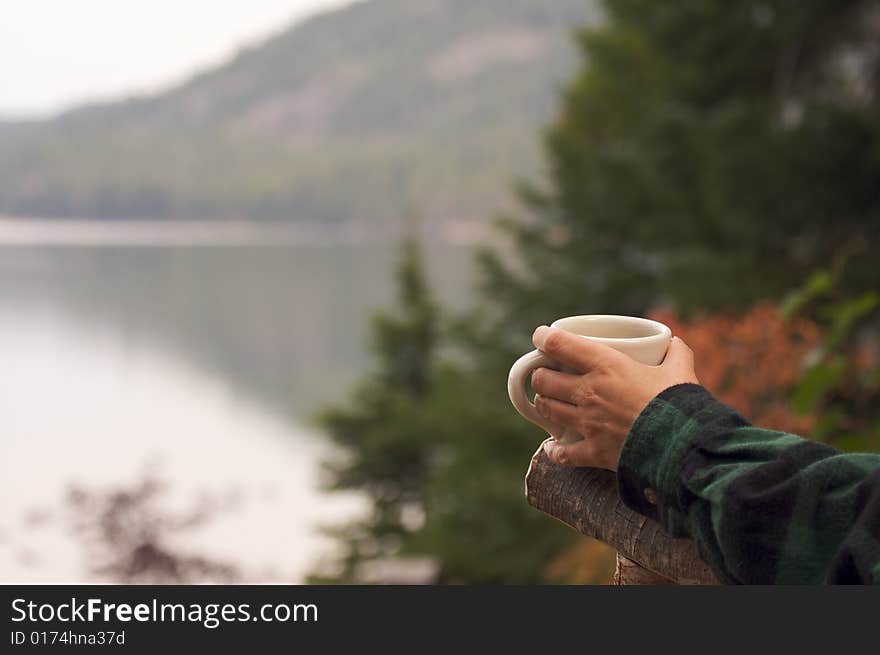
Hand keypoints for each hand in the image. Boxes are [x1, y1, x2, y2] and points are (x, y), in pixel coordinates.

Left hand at [530, 326, 698, 470]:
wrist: (684, 447)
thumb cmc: (680, 404)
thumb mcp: (681, 371)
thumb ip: (677, 353)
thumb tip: (675, 343)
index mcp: (606, 365)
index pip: (559, 344)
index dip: (543, 338)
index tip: (540, 337)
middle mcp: (589, 392)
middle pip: (543, 380)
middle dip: (541, 376)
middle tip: (547, 375)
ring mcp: (588, 423)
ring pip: (547, 409)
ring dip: (545, 404)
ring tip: (550, 402)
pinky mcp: (593, 451)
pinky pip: (562, 453)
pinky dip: (555, 450)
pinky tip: (555, 446)